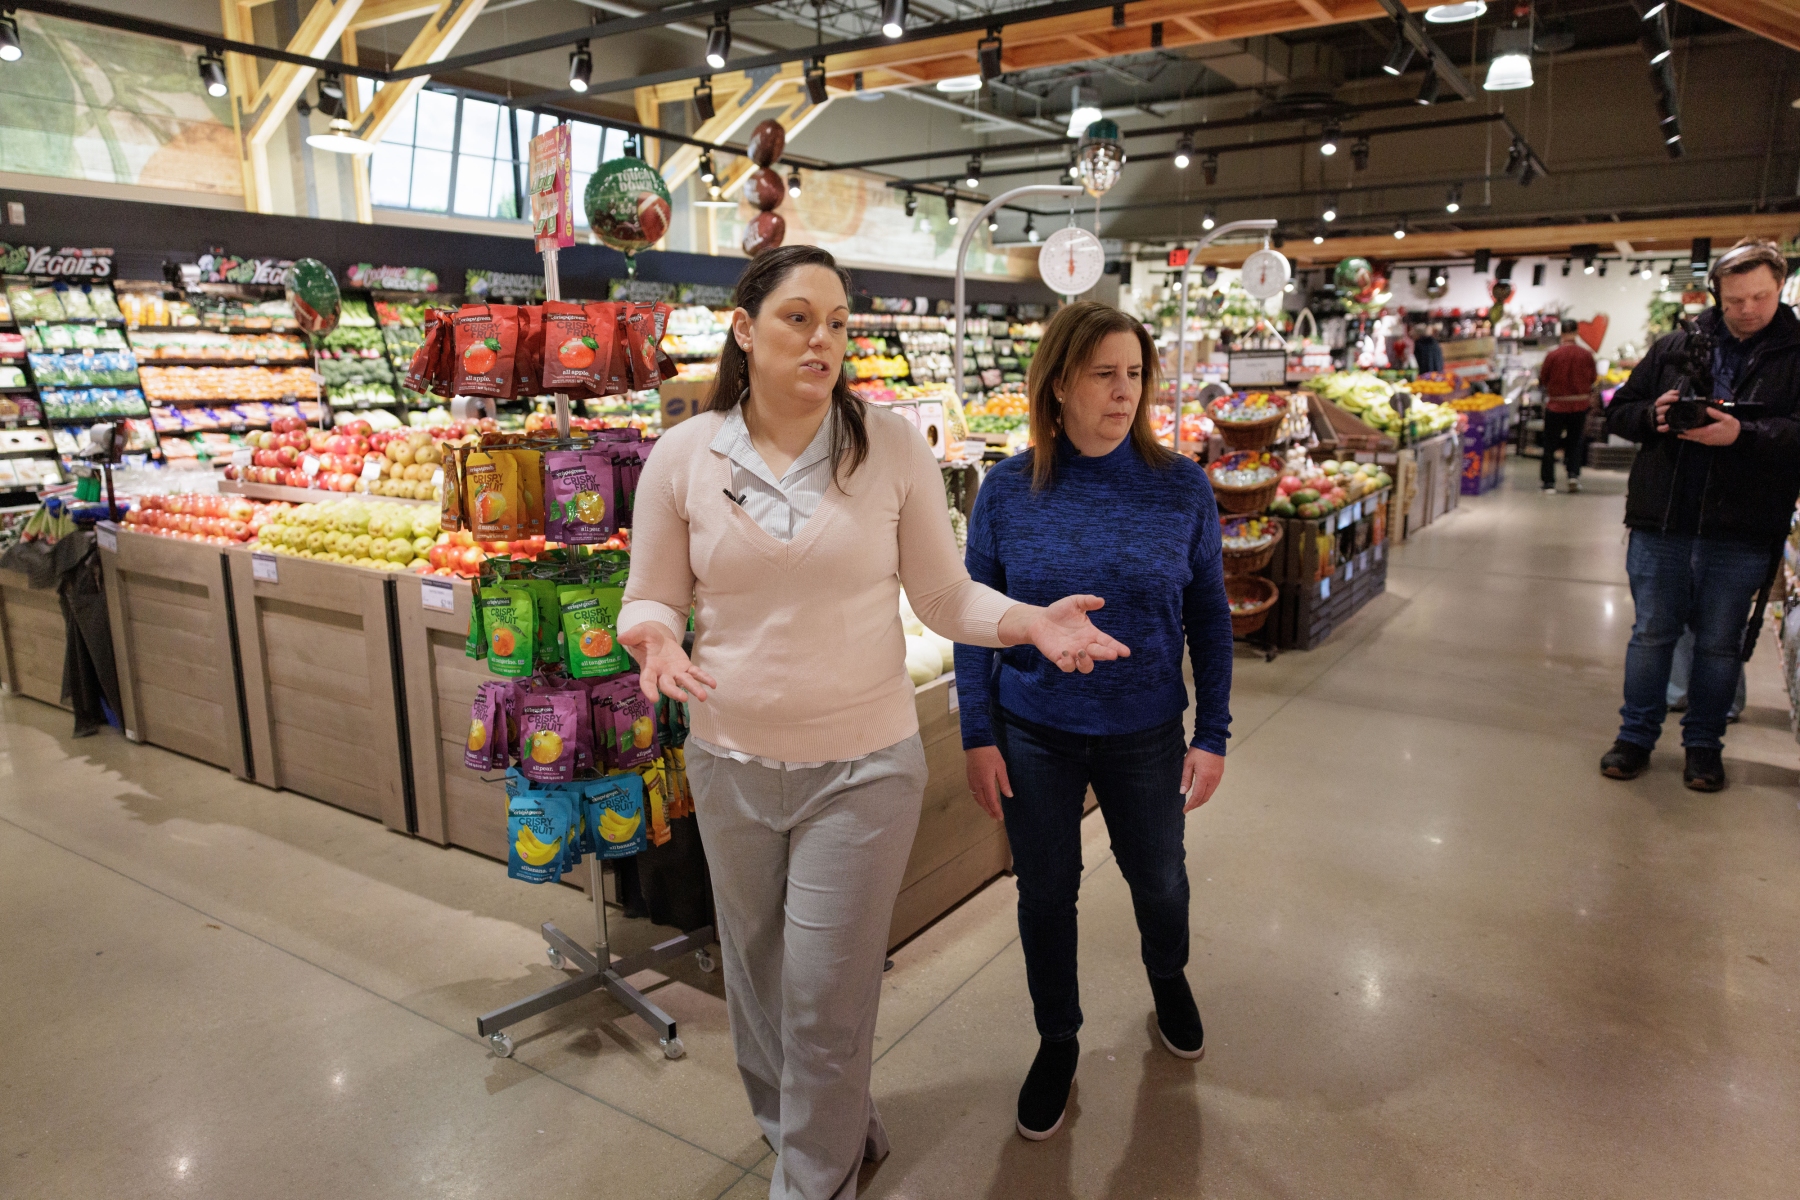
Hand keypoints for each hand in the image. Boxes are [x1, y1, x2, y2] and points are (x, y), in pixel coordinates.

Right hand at [619, 622, 716, 703]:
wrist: (657, 638)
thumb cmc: (646, 638)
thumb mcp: (639, 633)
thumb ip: (633, 635)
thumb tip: (621, 637)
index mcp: (649, 668)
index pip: (647, 681)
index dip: (649, 690)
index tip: (653, 699)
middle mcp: (662, 674)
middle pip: (667, 685)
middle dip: (674, 692)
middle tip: (683, 698)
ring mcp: (675, 673)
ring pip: (684, 682)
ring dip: (693, 689)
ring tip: (703, 696)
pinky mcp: (685, 668)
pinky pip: (695, 674)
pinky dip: (704, 678)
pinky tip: (713, 685)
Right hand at [965, 745, 1010, 819]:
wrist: (976, 744)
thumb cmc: (991, 754)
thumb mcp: (1001, 767)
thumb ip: (1004, 782)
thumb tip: (1009, 795)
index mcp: (986, 782)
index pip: (991, 800)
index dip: (996, 810)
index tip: (1000, 817)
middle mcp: (977, 784)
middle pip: (983, 802)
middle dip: (989, 811)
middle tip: (996, 817)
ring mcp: (972, 782)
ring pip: (977, 798)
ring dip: (983, 806)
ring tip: (990, 811)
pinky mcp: (969, 778)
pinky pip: (973, 793)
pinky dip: (978, 800)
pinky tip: (982, 800)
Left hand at [1001, 595, 1130, 673]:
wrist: (1039, 620)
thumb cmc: (1059, 612)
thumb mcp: (1074, 603)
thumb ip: (1087, 601)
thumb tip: (1101, 601)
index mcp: (1091, 634)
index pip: (1107, 642)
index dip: (1117, 647)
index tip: (1126, 652)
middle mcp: (1085, 646)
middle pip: (1099, 654)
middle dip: (1106, 654)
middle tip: (1111, 654)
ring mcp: (1073, 654)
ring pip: (1085, 666)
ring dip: (1086, 661)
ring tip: (1082, 651)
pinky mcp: (1060, 659)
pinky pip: (1067, 666)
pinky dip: (1068, 662)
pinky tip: (1064, 652)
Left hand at [1180, 748, 1223, 813]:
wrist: (1213, 739)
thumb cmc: (1198, 750)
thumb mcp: (1188, 763)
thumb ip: (1186, 778)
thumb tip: (1183, 792)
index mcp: (1204, 777)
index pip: (1197, 796)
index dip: (1190, 805)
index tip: (1184, 810)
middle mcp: (1213, 779)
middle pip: (1205, 797)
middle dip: (1196, 804)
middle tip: (1188, 808)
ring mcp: (1218, 777)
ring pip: (1210, 794)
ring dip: (1202, 800)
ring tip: (1193, 802)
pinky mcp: (1220, 774)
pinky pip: (1213, 788)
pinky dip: (1206, 793)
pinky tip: (1201, 793)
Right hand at [1652, 388, 1679, 432]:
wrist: (1660, 417)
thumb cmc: (1666, 407)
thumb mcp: (1666, 399)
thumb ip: (1670, 394)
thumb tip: (1676, 392)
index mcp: (1658, 404)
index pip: (1661, 400)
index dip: (1668, 398)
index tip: (1677, 398)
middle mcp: (1657, 412)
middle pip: (1659, 409)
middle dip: (1667, 408)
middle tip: (1673, 407)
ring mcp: (1657, 420)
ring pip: (1659, 418)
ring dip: (1665, 417)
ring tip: (1672, 415)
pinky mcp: (1658, 427)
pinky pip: (1659, 428)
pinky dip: (1663, 428)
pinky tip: (1668, 426)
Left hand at [1679, 406, 1740, 445]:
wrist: (1739, 437)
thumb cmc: (1733, 427)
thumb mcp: (1726, 418)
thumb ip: (1716, 414)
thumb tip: (1707, 409)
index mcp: (1708, 431)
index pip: (1693, 431)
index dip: (1685, 429)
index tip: (1678, 426)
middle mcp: (1705, 438)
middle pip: (1691, 436)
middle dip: (1683, 433)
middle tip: (1674, 430)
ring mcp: (1707, 441)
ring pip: (1694, 439)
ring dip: (1687, 436)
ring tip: (1679, 433)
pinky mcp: (1709, 442)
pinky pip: (1698, 440)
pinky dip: (1692, 437)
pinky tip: (1689, 435)